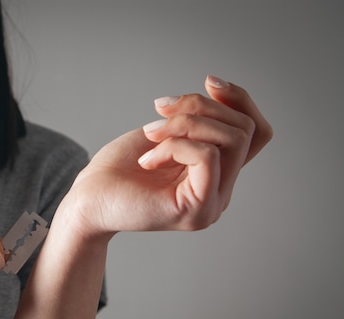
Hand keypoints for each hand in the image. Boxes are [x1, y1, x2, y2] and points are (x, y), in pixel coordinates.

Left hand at [66, 75, 271, 235]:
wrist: (87, 200)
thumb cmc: (118, 169)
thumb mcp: (163, 132)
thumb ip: (196, 122)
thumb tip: (219, 89)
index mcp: (216, 174)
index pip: (257, 132)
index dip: (240, 100)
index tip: (208, 82)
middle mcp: (221, 193)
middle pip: (244, 129)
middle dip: (200, 107)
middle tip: (159, 111)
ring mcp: (212, 204)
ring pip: (231, 139)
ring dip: (186, 122)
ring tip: (150, 134)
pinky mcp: (197, 210)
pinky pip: (206, 156)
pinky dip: (174, 144)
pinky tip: (147, 160)